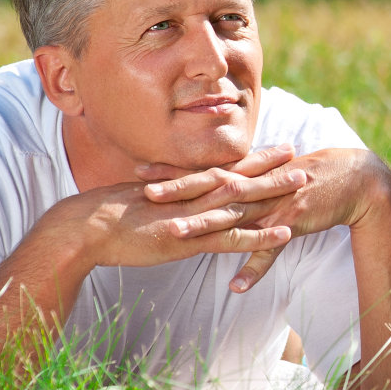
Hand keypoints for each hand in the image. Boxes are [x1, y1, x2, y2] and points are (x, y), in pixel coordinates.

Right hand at [53, 177, 294, 270]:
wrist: (87, 226)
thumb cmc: (106, 217)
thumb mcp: (140, 203)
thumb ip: (162, 200)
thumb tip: (170, 197)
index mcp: (181, 186)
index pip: (222, 168)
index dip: (249, 159)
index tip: (270, 149)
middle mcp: (193, 195)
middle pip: (239, 176)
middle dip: (269, 165)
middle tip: (298, 153)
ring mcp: (194, 216)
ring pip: (243, 200)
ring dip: (275, 191)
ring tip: (304, 181)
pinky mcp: (191, 240)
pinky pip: (234, 238)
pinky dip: (261, 235)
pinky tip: (285, 234)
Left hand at [139, 145, 390, 292]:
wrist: (352, 178)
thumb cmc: (312, 176)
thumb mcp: (274, 176)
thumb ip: (247, 183)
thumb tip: (223, 187)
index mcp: (249, 175)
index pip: (205, 171)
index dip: (174, 172)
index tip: (142, 170)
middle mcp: (257, 187)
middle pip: (212, 188)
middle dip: (179, 190)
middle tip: (146, 193)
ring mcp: (273, 206)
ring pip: (234, 216)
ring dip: (205, 225)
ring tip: (176, 233)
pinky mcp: (292, 224)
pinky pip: (270, 251)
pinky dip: (255, 268)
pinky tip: (237, 286)